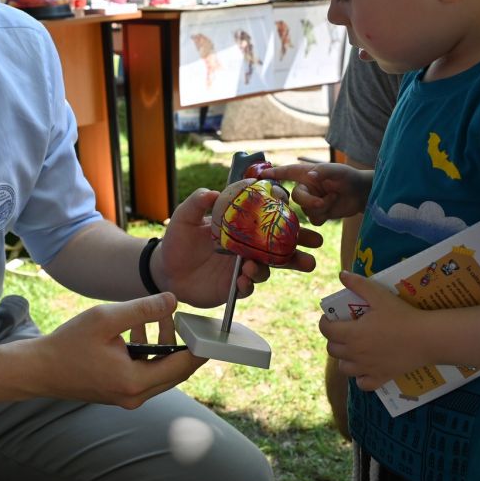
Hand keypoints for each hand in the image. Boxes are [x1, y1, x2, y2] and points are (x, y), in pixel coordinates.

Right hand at [35, 293, 205, 408]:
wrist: (39, 369)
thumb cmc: (69, 343)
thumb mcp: (106, 319)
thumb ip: (142, 309)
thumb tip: (173, 300)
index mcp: (135, 381)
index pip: (182, 366)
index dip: (198, 346)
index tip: (207, 326)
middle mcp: (135, 396)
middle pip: (175, 371)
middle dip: (182, 342)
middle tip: (183, 316)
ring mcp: (127, 397)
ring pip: (161, 371)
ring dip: (163, 344)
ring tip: (156, 314)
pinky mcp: (120, 392)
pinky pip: (146, 373)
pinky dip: (149, 352)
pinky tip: (137, 329)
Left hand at [153, 187, 321, 306]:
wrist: (166, 269)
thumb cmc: (178, 239)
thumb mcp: (185, 216)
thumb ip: (198, 202)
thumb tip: (212, 193)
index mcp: (242, 228)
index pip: (270, 222)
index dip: (289, 220)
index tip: (304, 217)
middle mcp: (248, 248)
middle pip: (279, 248)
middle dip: (300, 249)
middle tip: (313, 249)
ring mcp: (243, 268)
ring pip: (267, 269)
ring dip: (266, 268)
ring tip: (253, 267)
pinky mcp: (234, 287)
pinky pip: (248, 287)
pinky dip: (248, 284)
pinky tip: (242, 281)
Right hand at [259, 162, 370, 224]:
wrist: (361, 194)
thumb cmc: (348, 177)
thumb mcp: (337, 171)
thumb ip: (323, 172)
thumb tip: (311, 176)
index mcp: (306, 174)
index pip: (286, 172)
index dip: (273, 174)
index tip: (260, 176)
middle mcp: (306, 188)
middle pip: (296, 197)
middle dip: (309, 201)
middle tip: (322, 202)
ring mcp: (311, 202)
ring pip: (306, 210)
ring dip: (321, 207)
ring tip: (334, 197)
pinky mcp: (318, 214)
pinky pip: (314, 219)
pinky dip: (324, 215)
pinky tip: (333, 208)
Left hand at [320, 271, 427, 390]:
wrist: (427, 338)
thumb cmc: (402, 315)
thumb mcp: (379, 295)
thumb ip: (358, 285)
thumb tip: (341, 274)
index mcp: (352, 334)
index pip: (326, 331)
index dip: (325, 322)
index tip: (330, 317)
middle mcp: (355, 354)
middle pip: (332, 349)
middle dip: (334, 339)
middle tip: (344, 330)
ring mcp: (367, 369)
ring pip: (344, 368)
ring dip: (345, 358)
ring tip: (354, 348)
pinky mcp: (381, 378)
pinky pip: (363, 384)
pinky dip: (361, 377)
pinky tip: (367, 367)